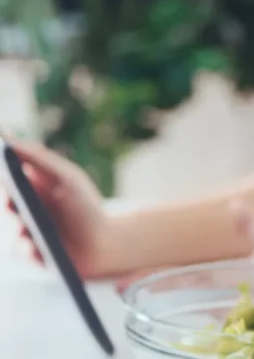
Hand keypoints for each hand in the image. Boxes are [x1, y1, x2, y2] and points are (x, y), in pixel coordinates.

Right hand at [2, 138, 112, 276]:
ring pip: (8, 226)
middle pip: (5, 200)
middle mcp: (25, 206)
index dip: (1, 169)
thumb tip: (9, 139)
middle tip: (13, 202)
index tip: (2, 165)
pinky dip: (27, 248)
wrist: (105, 244)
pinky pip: (17, 249)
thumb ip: (38, 158)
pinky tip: (38, 247)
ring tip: (29, 227)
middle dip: (8, 201)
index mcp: (33, 184)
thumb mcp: (65, 179)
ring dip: (18, 227)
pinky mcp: (27, 252)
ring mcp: (24, 229)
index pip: (7, 173)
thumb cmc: (86, 208)